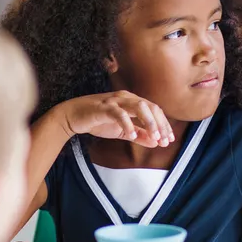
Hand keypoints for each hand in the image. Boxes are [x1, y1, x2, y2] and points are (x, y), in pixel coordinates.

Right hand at [56, 91, 173, 147]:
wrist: (72, 116)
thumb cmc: (98, 121)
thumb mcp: (122, 131)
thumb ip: (138, 135)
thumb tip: (155, 143)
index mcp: (132, 101)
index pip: (155, 110)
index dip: (164, 124)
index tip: (169, 139)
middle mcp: (126, 98)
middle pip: (151, 107)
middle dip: (160, 124)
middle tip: (165, 140)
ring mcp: (115, 101)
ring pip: (139, 107)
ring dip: (149, 122)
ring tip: (154, 138)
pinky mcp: (103, 107)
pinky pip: (119, 113)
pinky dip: (128, 124)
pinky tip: (132, 136)